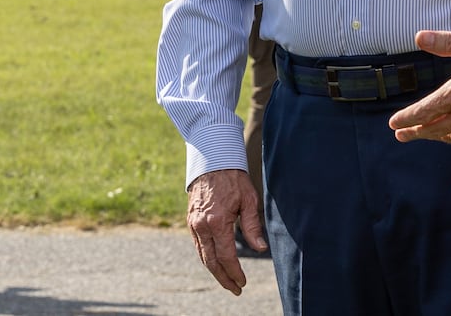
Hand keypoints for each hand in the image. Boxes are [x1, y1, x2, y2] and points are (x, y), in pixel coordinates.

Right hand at [186, 169, 264, 293]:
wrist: (212, 161)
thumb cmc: (234, 179)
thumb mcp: (248, 200)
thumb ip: (252, 226)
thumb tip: (260, 248)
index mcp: (217, 222)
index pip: (226, 256)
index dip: (234, 272)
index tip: (242, 283)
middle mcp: (202, 226)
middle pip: (211, 262)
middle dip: (223, 278)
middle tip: (235, 289)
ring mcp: (193, 224)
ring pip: (202, 255)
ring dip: (214, 271)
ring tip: (227, 280)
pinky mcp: (191, 221)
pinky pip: (198, 245)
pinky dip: (207, 257)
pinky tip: (216, 262)